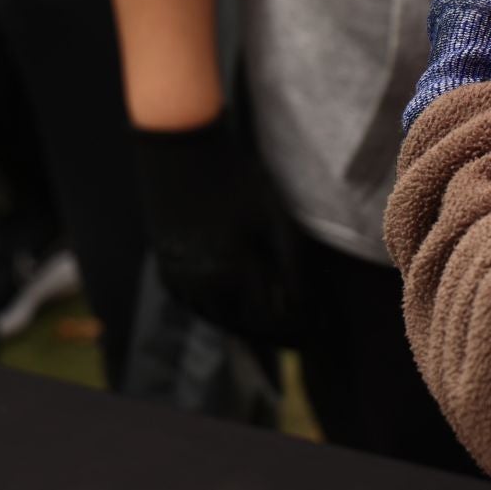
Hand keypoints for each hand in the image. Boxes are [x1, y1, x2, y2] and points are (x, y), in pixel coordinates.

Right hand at [133, 117, 301, 345]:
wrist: (179, 152)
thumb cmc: (235, 179)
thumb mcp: (274, 218)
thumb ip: (293, 266)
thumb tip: (307, 305)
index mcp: (231, 273)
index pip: (275, 318)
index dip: (303, 327)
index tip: (323, 329)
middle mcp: (202, 286)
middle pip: (248, 327)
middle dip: (279, 334)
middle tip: (306, 337)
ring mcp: (179, 282)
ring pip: (222, 321)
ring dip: (251, 328)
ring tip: (279, 328)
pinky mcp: (167, 274)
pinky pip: (199, 307)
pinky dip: (224, 313)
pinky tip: (242, 310)